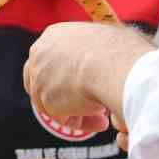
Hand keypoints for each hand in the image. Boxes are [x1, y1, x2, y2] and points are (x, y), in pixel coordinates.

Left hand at [24, 21, 150, 129]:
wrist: (112, 64)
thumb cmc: (120, 50)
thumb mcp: (106, 39)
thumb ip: (96, 49)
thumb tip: (112, 54)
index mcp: (54, 35)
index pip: (51, 59)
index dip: (69, 77)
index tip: (89, 85)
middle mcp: (40, 54)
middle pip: (44, 80)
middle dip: (67, 96)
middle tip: (91, 106)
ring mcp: (39, 77)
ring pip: (55, 102)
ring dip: (79, 111)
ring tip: (103, 116)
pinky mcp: (44, 100)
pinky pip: (62, 118)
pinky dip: (80, 122)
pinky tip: (101, 121)